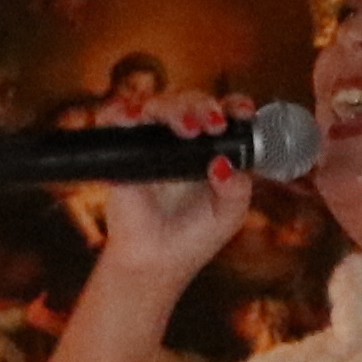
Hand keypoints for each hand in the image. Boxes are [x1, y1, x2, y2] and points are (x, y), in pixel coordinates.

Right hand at [75, 91, 262, 311]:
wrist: (155, 260)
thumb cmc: (194, 236)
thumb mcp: (228, 215)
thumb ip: (237, 190)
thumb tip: (225, 164)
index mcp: (214, 147)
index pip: (227, 112)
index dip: (236, 106)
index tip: (244, 113)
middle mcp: (183, 137)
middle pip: (192, 100)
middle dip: (204, 106)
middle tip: (213, 124)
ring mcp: (152, 140)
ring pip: (159, 103)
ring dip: (173, 108)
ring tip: (186, 130)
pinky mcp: (123, 148)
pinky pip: (117, 118)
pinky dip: (122, 112)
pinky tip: (133, 119)